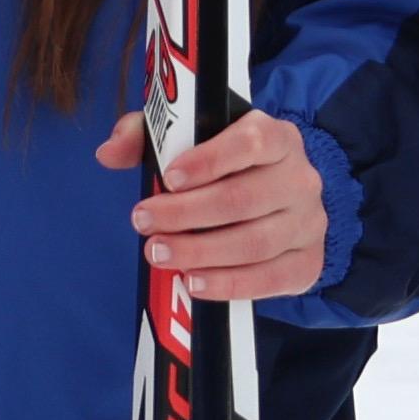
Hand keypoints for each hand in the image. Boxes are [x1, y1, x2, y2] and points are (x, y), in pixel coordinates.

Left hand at [97, 106, 327, 301]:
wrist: (281, 200)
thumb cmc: (227, 164)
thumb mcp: (189, 136)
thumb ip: (148, 134)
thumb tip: (109, 152)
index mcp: (276, 136)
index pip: (251, 142)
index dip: (208, 161)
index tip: (168, 178)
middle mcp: (300, 178)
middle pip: (244, 199)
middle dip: (187, 214)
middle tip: (143, 221)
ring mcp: (309, 223)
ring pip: (255, 242)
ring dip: (201, 253)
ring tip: (159, 253)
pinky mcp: (308, 262)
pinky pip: (271, 279)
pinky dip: (230, 284)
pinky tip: (193, 282)